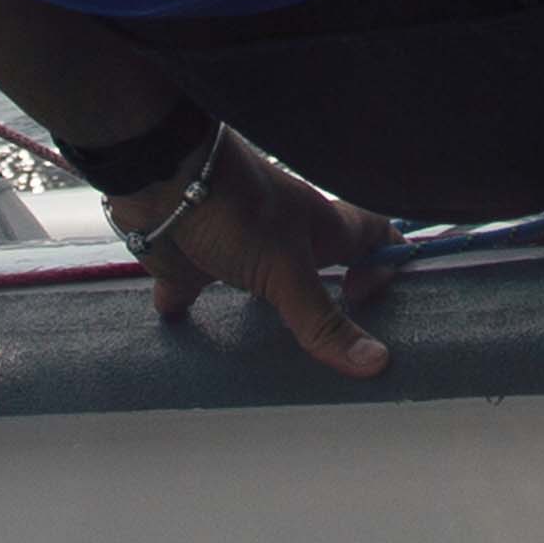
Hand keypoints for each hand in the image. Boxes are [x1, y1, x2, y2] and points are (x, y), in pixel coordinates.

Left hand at [119, 127, 401, 379]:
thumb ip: (323, 320)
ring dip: (266, 316)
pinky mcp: (193, 264)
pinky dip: (190, 313)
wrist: (159, 178)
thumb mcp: (287, 270)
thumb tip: (378, 363)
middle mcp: (285, 239)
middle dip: (329, 298)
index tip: (367, 303)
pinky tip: (191, 345)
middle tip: (336, 345)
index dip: (384, 263)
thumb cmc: (237, 210)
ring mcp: (238, 250)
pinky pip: (194, 292)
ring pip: (261, 287)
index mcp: (321, 230)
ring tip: (274, 360)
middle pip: (319, 267)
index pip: (373, 236)